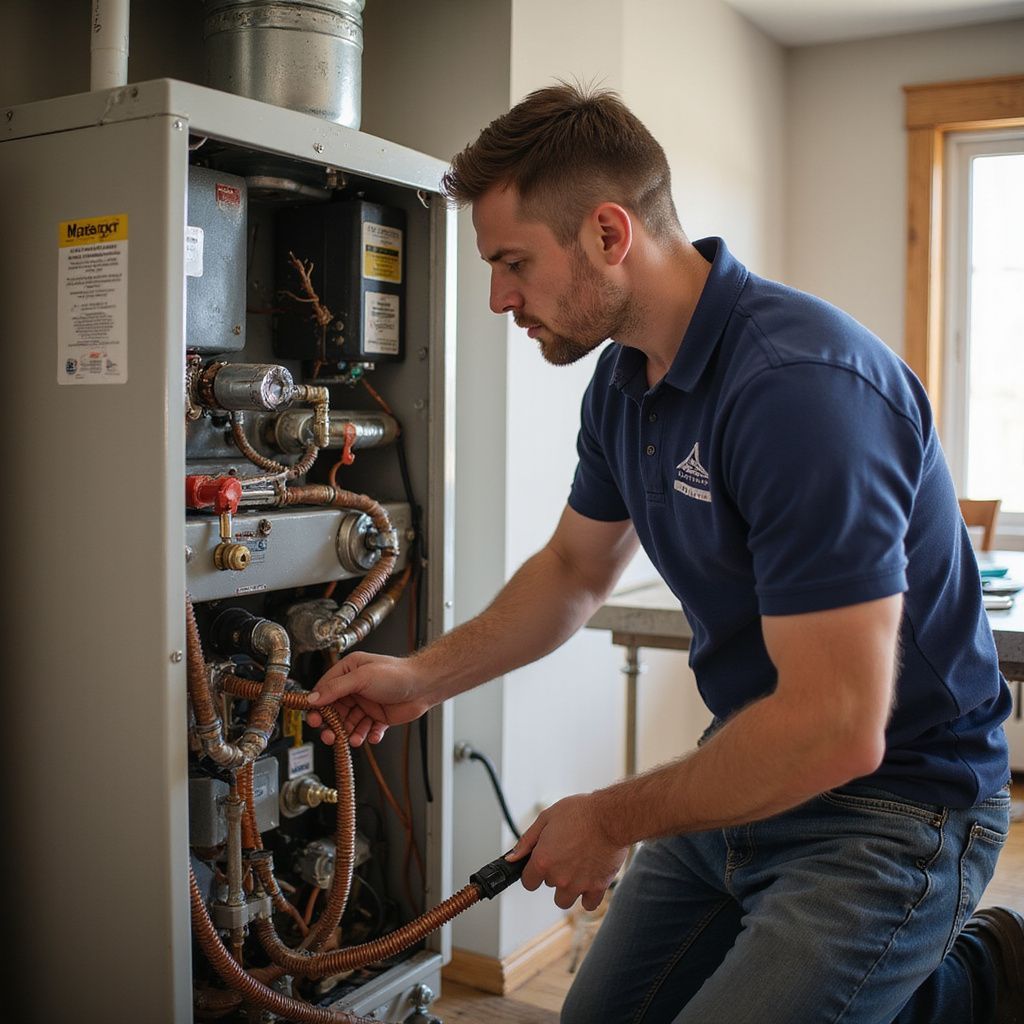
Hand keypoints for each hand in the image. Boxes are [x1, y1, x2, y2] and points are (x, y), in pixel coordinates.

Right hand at [305, 652, 432, 745]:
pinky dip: (369, 736)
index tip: (313, 719)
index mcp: (348, 672)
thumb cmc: (396, 674)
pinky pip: (367, 730)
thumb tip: (313, 698)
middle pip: (334, 712)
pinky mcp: (378, 717)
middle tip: (331, 736)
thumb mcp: (362, 677)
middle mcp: (355, 688)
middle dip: (332, 726)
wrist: (424, 685)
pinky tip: (373, 736)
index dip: (317, 706)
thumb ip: (336, 688)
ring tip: (355, 739)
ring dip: (350, 734)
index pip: (324, 691)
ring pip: (349, 724)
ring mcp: (366, 704)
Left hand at [507, 794, 627, 910]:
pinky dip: (588, 896)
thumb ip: (527, 840)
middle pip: (548, 886)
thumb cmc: (580, 813)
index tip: (539, 865)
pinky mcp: (597, 888)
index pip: (528, 882)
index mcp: (543, 861)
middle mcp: (558, 877)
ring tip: (577, 868)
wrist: (611, 817)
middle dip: (553, 872)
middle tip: (565, 854)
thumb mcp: (546, 818)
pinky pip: (588, 904)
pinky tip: (589, 879)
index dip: (532, 872)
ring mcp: (578, 885)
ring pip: (564, 900)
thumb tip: (512, 857)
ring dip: (568, 888)